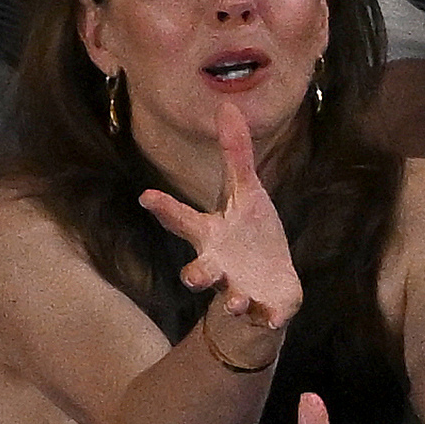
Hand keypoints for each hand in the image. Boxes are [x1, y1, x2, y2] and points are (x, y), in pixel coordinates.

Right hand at [140, 101, 301, 370]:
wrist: (267, 287)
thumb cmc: (250, 236)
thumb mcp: (246, 193)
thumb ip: (236, 156)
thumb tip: (227, 105)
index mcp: (212, 235)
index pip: (184, 221)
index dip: (165, 208)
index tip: (146, 196)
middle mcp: (220, 266)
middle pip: (199, 272)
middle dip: (195, 275)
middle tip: (192, 277)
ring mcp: (241, 289)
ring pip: (231, 299)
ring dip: (233, 300)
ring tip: (237, 300)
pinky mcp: (267, 308)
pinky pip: (267, 315)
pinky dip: (271, 317)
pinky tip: (277, 318)